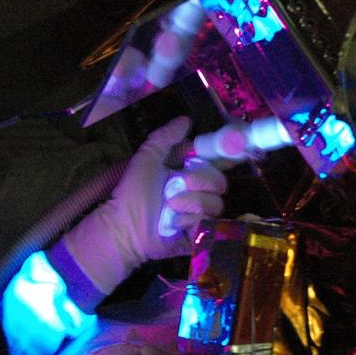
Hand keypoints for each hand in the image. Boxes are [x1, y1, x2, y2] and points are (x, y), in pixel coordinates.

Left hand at [60, 116, 226, 295]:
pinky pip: (209, 223)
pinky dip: (191, 221)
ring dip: (191, 202)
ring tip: (170, 207)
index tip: (230, 151)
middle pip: (220, 182)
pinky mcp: (200, 234)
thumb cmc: (133, 193)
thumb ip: (165, 137)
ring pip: (215, 203)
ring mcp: (201, 215)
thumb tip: (186, 120)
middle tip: (176, 184)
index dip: (225, 156)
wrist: (125, 226)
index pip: (217, 163)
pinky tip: (175, 223)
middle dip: (199, 181)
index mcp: (189, 173)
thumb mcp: (147, 158)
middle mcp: (199, 193)